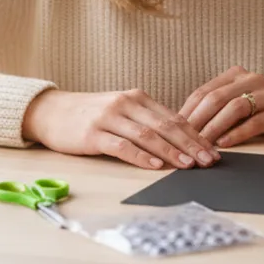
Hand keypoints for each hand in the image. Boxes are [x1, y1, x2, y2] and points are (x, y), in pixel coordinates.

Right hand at [22, 88, 219, 169]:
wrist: (51, 111)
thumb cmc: (90, 114)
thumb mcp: (121, 111)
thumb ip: (145, 121)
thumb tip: (179, 140)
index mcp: (137, 98)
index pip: (173, 118)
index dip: (195, 135)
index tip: (212, 150)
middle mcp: (126, 104)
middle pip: (165, 126)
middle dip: (191, 144)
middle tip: (209, 160)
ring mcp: (109, 118)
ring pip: (147, 135)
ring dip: (171, 151)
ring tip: (188, 164)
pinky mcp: (92, 134)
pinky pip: (121, 146)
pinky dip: (140, 156)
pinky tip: (155, 165)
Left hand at [179, 65, 263, 147]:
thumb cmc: (253, 111)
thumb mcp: (230, 103)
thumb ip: (210, 108)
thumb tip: (178, 124)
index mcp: (235, 74)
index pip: (204, 91)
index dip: (188, 111)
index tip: (175, 129)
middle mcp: (251, 78)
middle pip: (217, 98)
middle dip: (198, 120)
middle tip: (186, 139)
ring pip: (235, 108)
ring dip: (215, 127)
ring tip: (203, 143)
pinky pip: (255, 122)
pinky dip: (237, 133)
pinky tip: (225, 144)